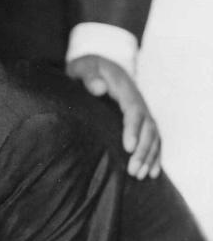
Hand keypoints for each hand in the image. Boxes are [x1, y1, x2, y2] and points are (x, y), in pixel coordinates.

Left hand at [65, 54, 160, 178]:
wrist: (98, 65)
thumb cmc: (87, 68)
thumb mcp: (84, 67)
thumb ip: (89, 76)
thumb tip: (99, 88)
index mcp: (125, 89)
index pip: (134, 111)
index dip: (133, 129)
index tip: (128, 147)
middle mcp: (138, 101)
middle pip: (148, 127)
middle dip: (143, 150)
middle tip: (134, 170)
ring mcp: (142, 111)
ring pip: (153, 135)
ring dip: (149, 156)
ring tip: (141, 175)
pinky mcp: (140, 120)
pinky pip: (153, 138)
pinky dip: (154, 155)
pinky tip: (153, 172)